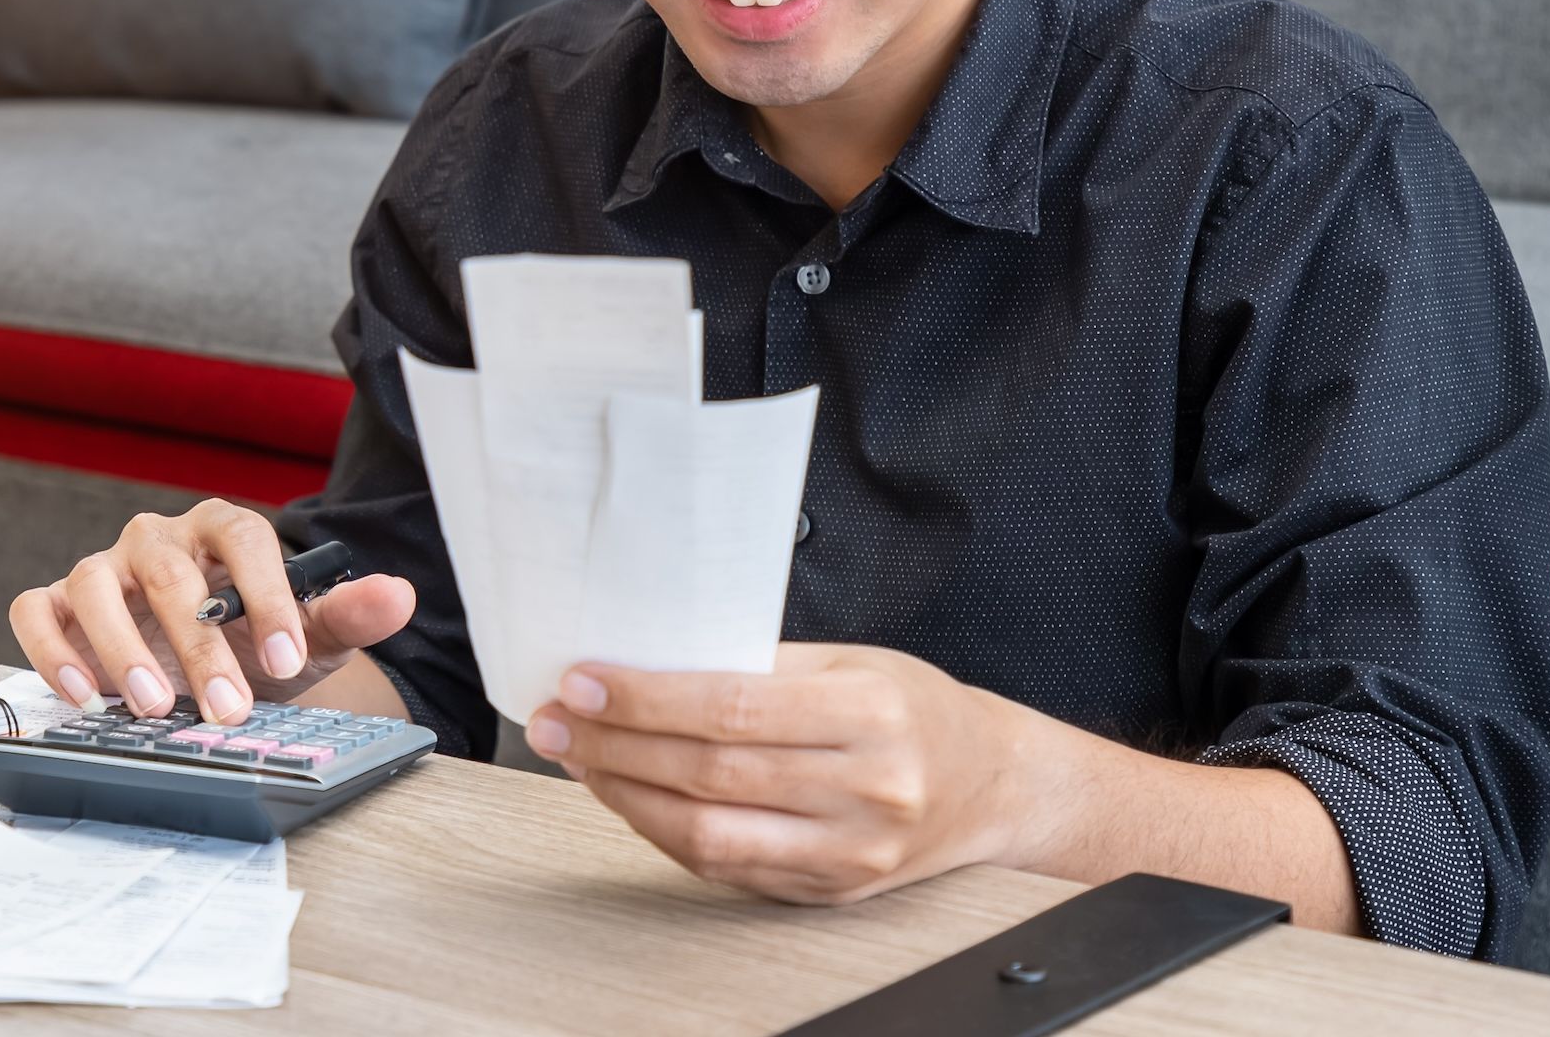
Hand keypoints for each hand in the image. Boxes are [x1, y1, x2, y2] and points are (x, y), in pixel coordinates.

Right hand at [8, 500, 415, 725]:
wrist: (209, 667)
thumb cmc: (255, 642)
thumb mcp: (309, 636)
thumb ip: (349, 614)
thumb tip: (398, 595)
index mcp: (223, 530)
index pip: (244, 539)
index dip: (266, 595)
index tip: (288, 658)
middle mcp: (158, 539)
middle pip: (171, 573)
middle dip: (200, 646)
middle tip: (226, 709)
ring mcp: (105, 568)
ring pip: (94, 583)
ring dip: (121, 645)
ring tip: (151, 706)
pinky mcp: (60, 604)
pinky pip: (36, 610)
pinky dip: (51, 648)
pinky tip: (83, 696)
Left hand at [525, 644, 1030, 904]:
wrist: (991, 785)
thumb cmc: (915, 709)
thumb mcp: (851, 660)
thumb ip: (759, 663)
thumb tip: (648, 658)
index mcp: (871, 715)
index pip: (732, 709)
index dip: (646, 699)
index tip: (585, 681)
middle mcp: (865, 792)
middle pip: (709, 774)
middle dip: (615, 745)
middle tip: (558, 719)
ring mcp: (847, 853)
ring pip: (708, 835)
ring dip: (625, 795)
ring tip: (580, 756)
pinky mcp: (827, 891)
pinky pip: (725, 867)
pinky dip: (663, 831)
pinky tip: (630, 795)